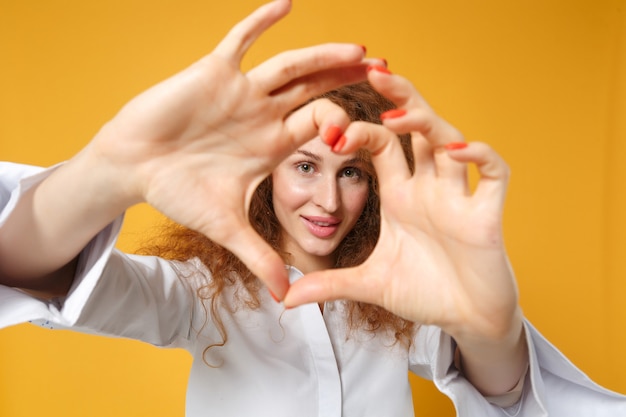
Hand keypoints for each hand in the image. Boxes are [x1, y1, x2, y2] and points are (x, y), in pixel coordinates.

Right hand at [84, 0, 380, 296]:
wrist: (133, 167)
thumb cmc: (176, 191)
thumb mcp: (225, 226)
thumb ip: (259, 257)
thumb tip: (287, 297)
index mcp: (273, 144)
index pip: (324, 128)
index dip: (350, 128)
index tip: (378, 132)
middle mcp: (264, 113)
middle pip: (318, 92)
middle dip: (351, 83)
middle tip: (391, 74)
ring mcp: (242, 91)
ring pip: (291, 67)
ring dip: (323, 56)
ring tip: (359, 49)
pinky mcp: (213, 72)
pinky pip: (241, 41)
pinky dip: (260, 24)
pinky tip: (286, 4)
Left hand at [284, 69, 518, 341]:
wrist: (465, 319)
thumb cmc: (423, 292)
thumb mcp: (369, 284)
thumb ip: (329, 285)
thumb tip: (285, 297)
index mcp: (400, 194)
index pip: (379, 144)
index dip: (357, 130)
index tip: (330, 133)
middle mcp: (427, 187)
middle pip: (416, 127)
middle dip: (399, 97)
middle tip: (373, 72)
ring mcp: (457, 197)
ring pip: (450, 140)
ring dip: (427, 122)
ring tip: (398, 114)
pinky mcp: (486, 214)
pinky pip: (492, 173)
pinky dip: (479, 156)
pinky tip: (456, 151)